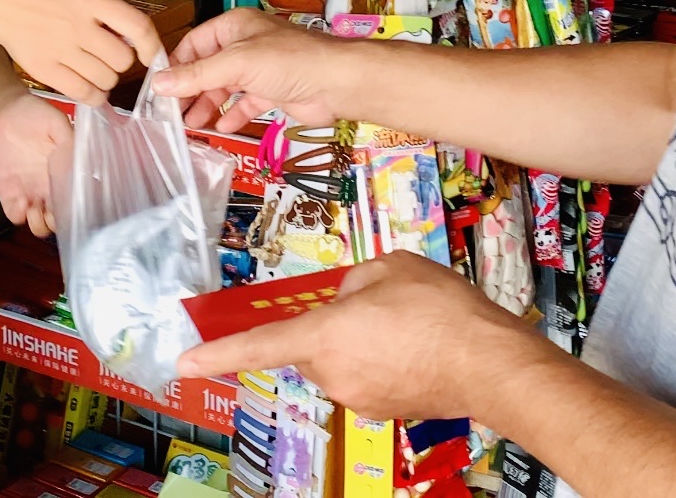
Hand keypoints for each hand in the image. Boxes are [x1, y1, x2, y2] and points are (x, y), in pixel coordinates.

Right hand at [0, 0, 163, 101]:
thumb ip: (105, 8)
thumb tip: (133, 37)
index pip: (137, 26)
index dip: (151, 46)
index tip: (149, 54)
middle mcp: (78, 25)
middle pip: (123, 60)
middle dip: (121, 62)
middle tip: (108, 56)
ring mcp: (61, 49)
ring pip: (107, 80)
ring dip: (107, 79)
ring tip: (95, 69)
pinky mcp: (45, 70)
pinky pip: (84, 94)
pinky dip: (93, 95)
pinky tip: (88, 86)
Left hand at [0, 92, 73, 236]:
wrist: (3, 111)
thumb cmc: (33, 114)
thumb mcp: (58, 123)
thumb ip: (70, 142)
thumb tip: (82, 161)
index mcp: (66, 173)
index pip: (78, 201)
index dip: (79, 210)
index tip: (78, 206)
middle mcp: (50, 188)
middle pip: (61, 221)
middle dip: (61, 224)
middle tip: (56, 211)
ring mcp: (31, 193)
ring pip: (40, 226)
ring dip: (42, 225)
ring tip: (38, 209)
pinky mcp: (10, 194)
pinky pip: (16, 216)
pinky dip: (20, 215)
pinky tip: (22, 202)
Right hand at [155, 8, 348, 132]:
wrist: (337, 83)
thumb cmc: (290, 61)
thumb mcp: (237, 64)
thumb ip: (198, 75)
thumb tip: (160, 83)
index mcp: (234, 27)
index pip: (194, 44)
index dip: (176, 66)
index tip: (159, 90)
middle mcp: (245, 45)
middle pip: (208, 68)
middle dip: (191, 91)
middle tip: (173, 114)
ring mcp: (260, 69)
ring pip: (225, 88)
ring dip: (209, 106)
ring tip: (192, 126)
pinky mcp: (273, 91)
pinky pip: (246, 103)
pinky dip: (233, 115)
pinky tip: (222, 128)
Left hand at [176, 251, 544, 420]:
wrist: (491, 363)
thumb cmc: (441, 310)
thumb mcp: (390, 266)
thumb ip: (354, 280)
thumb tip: (347, 297)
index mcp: (325, 334)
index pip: (259, 344)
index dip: (217, 353)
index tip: (184, 363)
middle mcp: (334, 373)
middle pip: (309, 346)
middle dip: (330, 324)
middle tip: (376, 304)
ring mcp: (358, 397)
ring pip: (339, 361)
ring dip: (358, 342)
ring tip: (406, 324)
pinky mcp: (383, 409)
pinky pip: (366, 377)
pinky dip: (381, 361)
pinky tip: (416, 346)